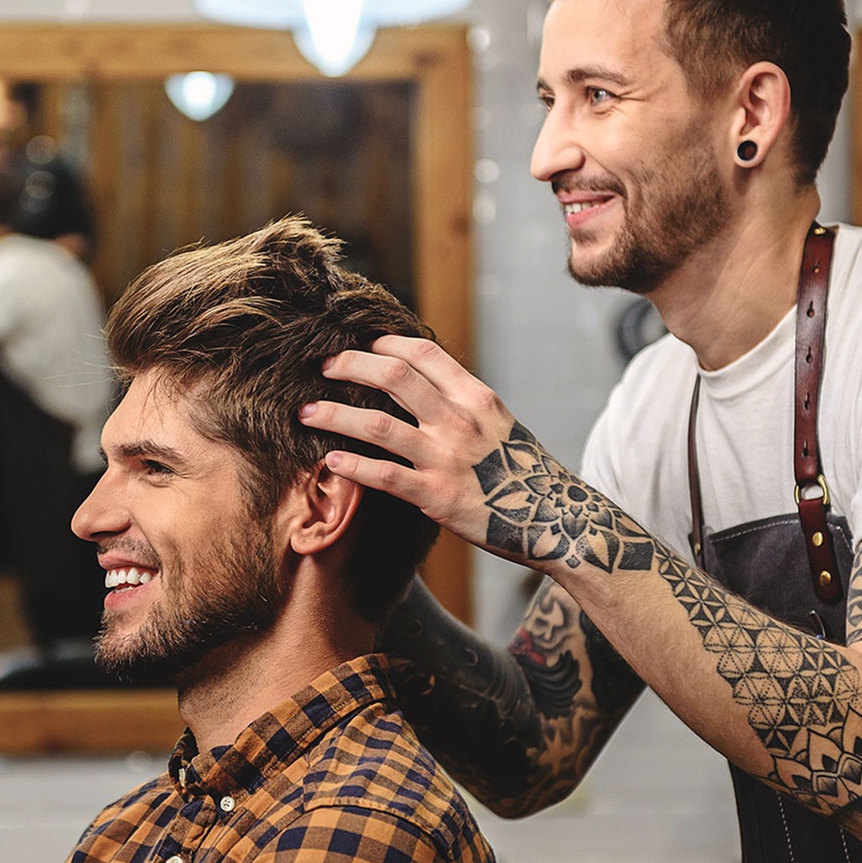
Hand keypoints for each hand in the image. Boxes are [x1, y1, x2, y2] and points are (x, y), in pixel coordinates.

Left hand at [300, 334, 521, 556]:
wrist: (555, 518)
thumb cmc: (521, 470)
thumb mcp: (497, 423)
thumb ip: (460, 402)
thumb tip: (417, 382)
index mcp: (475, 396)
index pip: (420, 352)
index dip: (381, 344)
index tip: (356, 346)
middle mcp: (459, 419)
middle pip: (392, 376)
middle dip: (348, 367)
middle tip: (322, 369)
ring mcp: (446, 457)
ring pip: (377, 424)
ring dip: (334, 415)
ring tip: (306, 414)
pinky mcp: (436, 496)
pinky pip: (384, 475)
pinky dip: (352, 465)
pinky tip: (330, 461)